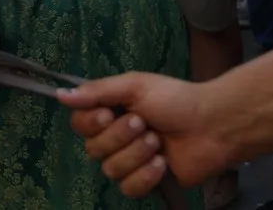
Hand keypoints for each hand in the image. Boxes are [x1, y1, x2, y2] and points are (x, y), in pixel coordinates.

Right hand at [61, 72, 231, 195]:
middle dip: (120, 137)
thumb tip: (60, 95)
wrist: (212, 125)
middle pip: (93, 149)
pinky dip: (145, 175)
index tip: (109, 113)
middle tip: (144, 124)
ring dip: (136, 154)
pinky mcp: (147, 182)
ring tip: (158, 141)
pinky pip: (129, 188)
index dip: (91, 123)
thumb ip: (97, 91)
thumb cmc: (175, 99)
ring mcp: (130, 162)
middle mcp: (115, 138)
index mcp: (109, 112)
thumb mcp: (135, 85)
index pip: (79, 124)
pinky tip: (162, 163)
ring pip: (111, 169)